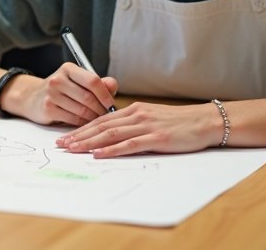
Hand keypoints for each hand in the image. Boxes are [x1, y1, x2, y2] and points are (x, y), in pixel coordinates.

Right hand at [7, 62, 118, 125]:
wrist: (33, 98)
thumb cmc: (62, 90)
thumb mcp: (78, 82)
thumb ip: (98, 83)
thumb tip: (112, 86)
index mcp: (68, 68)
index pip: (93, 81)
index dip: (105, 94)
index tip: (111, 104)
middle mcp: (58, 79)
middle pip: (88, 98)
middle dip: (101, 109)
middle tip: (107, 115)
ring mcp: (51, 94)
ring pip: (82, 110)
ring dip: (93, 118)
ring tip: (97, 119)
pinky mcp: (48, 109)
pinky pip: (73, 120)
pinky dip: (83, 123)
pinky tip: (85, 123)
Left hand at [55, 102, 219, 157]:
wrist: (205, 121)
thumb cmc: (180, 123)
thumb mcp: (153, 118)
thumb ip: (134, 124)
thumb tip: (116, 135)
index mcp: (134, 110)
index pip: (101, 120)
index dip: (82, 128)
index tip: (67, 136)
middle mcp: (136, 115)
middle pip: (101, 126)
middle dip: (78, 136)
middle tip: (61, 144)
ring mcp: (145, 126)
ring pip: (110, 134)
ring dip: (89, 143)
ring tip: (73, 149)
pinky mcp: (156, 139)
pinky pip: (129, 145)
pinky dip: (112, 150)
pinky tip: (99, 154)